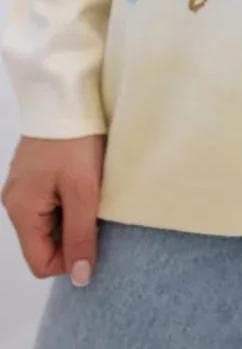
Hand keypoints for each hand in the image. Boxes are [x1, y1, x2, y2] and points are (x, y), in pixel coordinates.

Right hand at [1, 134, 104, 284]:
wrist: (66, 92)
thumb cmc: (74, 140)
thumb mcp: (84, 191)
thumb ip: (81, 235)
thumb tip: (80, 278)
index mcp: (21, 210)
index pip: (41, 263)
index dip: (71, 259)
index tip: (95, 235)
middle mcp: (15, 201)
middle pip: (44, 242)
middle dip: (73, 233)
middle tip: (96, 207)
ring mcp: (23, 186)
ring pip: (50, 221)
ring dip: (73, 214)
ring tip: (91, 190)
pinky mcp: (35, 172)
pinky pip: (51, 201)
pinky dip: (69, 198)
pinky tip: (84, 178)